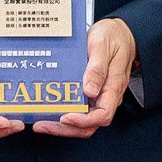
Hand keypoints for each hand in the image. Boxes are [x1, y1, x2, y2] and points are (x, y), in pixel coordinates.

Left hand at [33, 17, 135, 136]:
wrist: (120, 32)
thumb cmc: (113, 36)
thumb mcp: (102, 46)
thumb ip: (97, 68)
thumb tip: (90, 91)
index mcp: (113, 87)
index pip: (102, 115)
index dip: (83, 121)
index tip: (65, 117)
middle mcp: (107, 96)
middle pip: (90, 125)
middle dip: (66, 129)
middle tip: (42, 125)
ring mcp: (99, 96)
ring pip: (83, 121)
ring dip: (62, 126)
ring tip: (41, 122)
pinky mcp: (91, 93)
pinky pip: (79, 109)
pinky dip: (63, 112)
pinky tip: (48, 109)